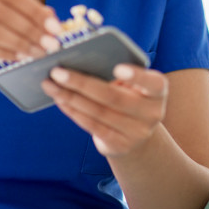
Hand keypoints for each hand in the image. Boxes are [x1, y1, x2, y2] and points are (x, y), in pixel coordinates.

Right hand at [0, 0, 60, 61]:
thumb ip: (11, 1)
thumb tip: (50, 16)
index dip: (35, 9)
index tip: (55, 26)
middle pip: (2, 11)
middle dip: (31, 30)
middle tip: (52, 44)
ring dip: (19, 43)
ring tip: (37, 53)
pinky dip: (1, 52)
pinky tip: (16, 57)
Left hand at [41, 64, 167, 156]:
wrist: (137, 134)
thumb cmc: (131, 97)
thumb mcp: (134, 85)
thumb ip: (118, 75)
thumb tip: (80, 63)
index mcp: (158, 91)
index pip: (152, 82)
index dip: (136, 76)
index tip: (116, 68)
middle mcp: (152, 113)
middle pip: (113, 97)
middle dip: (82, 83)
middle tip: (57, 71)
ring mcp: (136, 132)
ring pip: (98, 112)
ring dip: (70, 97)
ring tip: (50, 85)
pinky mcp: (120, 145)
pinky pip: (92, 126)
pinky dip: (73, 111)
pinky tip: (60, 100)